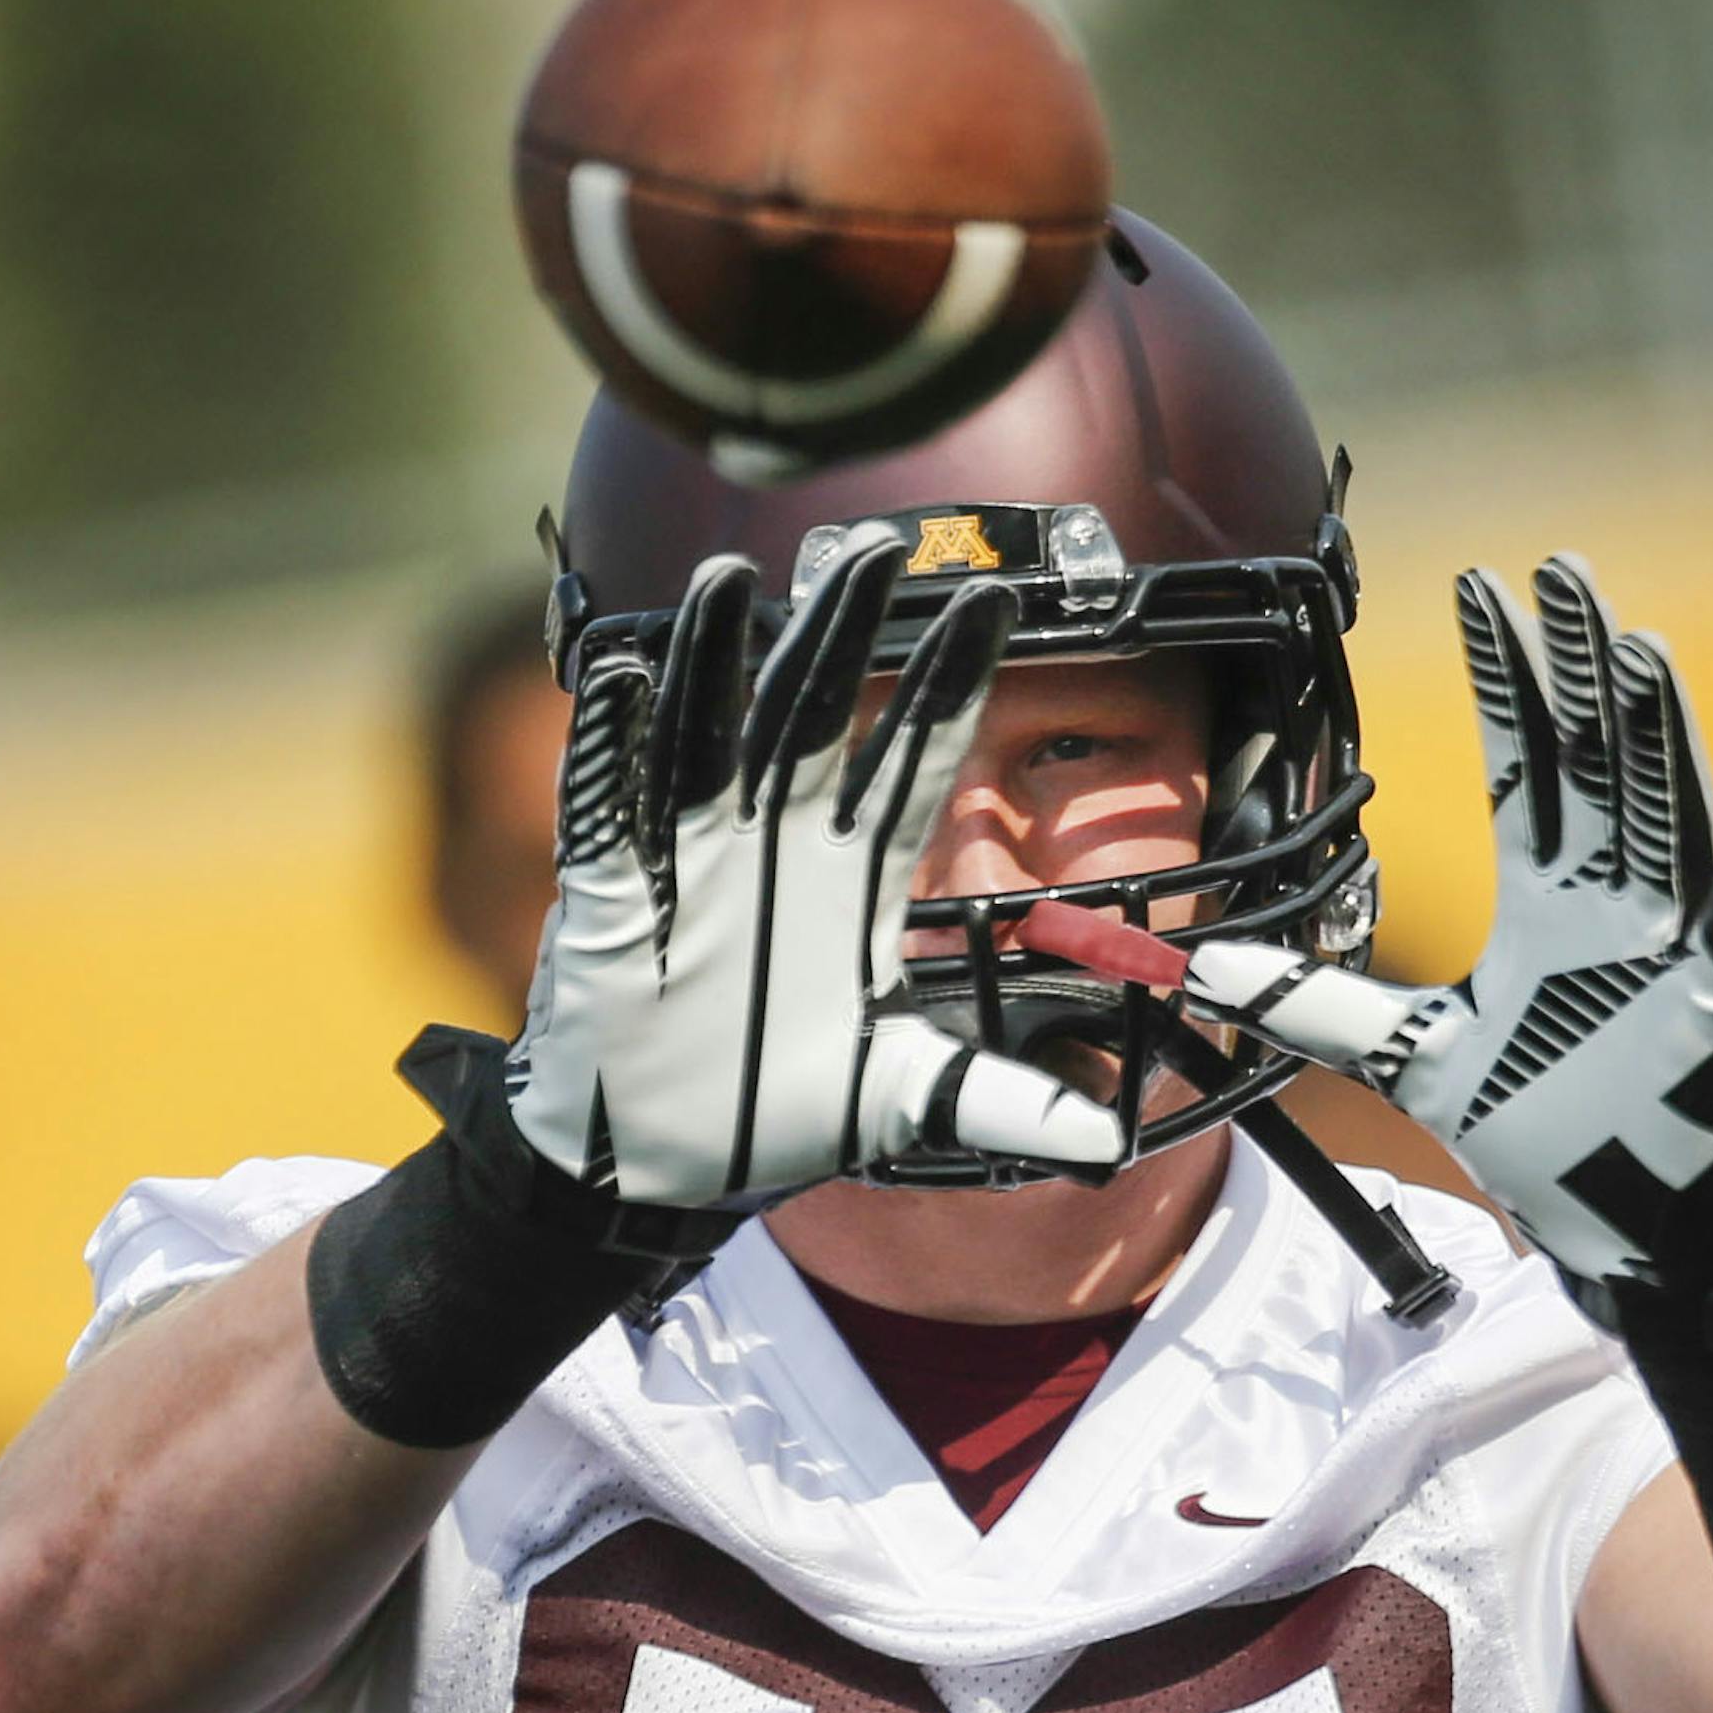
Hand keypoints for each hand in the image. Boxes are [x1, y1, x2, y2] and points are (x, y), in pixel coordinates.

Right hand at [506, 523, 1121, 1213]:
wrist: (659, 1164)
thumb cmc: (775, 1111)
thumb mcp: (900, 1100)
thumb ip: (996, 1101)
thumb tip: (1107, 1143)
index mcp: (851, 879)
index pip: (912, 764)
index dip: (951, 689)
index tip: (1001, 608)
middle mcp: (775, 848)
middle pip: (812, 719)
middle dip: (842, 635)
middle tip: (878, 548)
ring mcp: (690, 861)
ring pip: (706, 737)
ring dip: (716, 661)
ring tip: (734, 578)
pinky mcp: (609, 892)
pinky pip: (606, 806)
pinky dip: (609, 745)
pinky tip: (622, 675)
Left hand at [1186, 556, 1712, 1338]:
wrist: (1639, 1239)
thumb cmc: (1554, 1138)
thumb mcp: (1418, 1061)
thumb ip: (1324, 1010)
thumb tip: (1206, 983)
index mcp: (1553, 908)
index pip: (1527, 768)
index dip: (1505, 681)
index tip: (1479, 590)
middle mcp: (1616, 909)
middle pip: (1598, 765)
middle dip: (1576, 669)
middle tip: (1556, 570)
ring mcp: (1676, 949)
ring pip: (1667, 815)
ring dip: (1652, 730)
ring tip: (1630, 642)